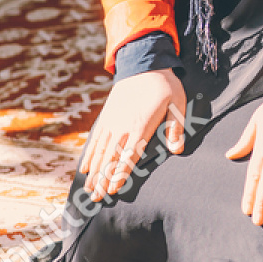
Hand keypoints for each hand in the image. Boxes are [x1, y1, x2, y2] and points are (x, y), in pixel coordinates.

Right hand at [80, 68, 186, 202]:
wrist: (142, 62)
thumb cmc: (164, 85)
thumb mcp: (177, 102)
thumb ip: (176, 127)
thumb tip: (178, 150)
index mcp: (140, 125)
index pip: (128, 155)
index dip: (120, 174)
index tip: (112, 191)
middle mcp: (122, 126)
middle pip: (110, 158)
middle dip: (102, 180)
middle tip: (96, 199)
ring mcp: (111, 122)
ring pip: (100, 152)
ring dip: (93, 172)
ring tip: (88, 190)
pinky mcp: (105, 117)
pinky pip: (95, 140)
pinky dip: (89, 155)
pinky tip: (84, 168)